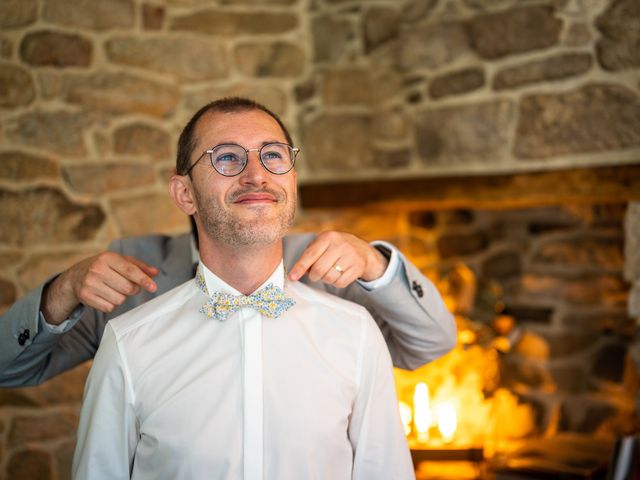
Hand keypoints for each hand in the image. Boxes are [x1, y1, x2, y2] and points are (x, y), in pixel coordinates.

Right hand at [41, 252, 158, 324]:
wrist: (75, 276)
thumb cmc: (104, 267)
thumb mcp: (120, 261)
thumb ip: (139, 267)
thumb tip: (155, 273)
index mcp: (108, 258)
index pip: (130, 271)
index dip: (143, 280)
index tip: (153, 288)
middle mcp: (97, 269)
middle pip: (127, 288)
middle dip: (133, 289)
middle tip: (127, 285)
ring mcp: (90, 283)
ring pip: (119, 299)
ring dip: (121, 297)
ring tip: (113, 289)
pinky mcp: (85, 296)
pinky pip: (109, 308)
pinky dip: (111, 304)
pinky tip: (105, 295)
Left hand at [288, 231, 387, 288]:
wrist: (363, 250)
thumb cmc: (337, 248)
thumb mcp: (324, 244)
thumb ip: (310, 255)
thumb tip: (299, 271)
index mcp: (328, 237)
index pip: (310, 254)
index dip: (300, 267)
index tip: (292, 277)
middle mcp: (340, 245)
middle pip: (319, 269)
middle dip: (314, 276)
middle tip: (315, 275)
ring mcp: (351, 256)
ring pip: (329, 278)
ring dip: (325, 279)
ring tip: (329, 273)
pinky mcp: (358, 267)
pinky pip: (340, 283)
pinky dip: (336, 283)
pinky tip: (339, 275)